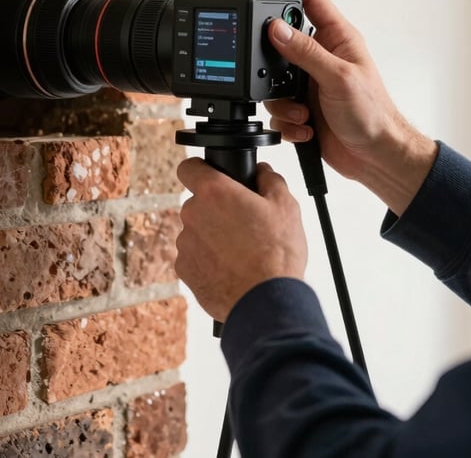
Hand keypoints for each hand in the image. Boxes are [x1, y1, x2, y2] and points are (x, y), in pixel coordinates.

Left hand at [175, 158, 306, 322]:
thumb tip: (262, 172)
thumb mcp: (286, 206)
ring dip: (212, 236)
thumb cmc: (276, 254)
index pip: (188, 167)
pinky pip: (194, 256)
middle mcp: (192, 214)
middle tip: (242, 223)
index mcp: (213, 192)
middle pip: (198, 203)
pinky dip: (208, 260)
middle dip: (216, 209)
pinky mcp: (185, 270)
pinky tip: (231, 268)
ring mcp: (185, 243)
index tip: (210, 177)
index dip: (200, 170)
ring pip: (196, 230)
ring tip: (240, 251)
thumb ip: (269, 179)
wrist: (266, 302)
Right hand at [251, 0, 436, 214]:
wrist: (376, 156)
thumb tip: (277, 28)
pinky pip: (277, 107)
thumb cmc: (374, 114)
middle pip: (282, 39)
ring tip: (301, 112)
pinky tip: (305, 127)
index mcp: (337, 38)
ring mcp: (310, 81)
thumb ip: (306, 52)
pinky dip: (286, 121)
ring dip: (282, 100)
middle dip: (271, 58)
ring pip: (273, 78)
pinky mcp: (301, 106)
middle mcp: (321, 56)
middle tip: (267, 68)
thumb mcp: (339, 78)